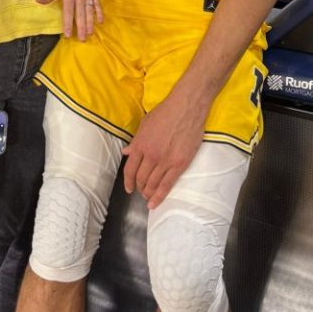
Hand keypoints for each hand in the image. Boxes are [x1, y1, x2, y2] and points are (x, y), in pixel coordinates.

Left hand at [36, 0, 102, 39]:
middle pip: (80, 14)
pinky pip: (98, 5)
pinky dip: (100, 13)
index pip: (68, 12)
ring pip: (90, 12)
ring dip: (90, 23)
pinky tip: (100, 22)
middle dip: (81, 27)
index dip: (67, 24)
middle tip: (82, 39)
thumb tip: (36, 0)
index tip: (68, 35)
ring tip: (90, 33)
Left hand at [122, 95, 207, 209]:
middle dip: (139, 188)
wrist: (186, 107)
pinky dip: (159, 196)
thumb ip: (136, 141)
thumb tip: (126, 152)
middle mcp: (150, 155)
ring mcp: (165, 161)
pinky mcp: (179, 164)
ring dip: (148, 193)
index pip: (130, 169)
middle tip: (141, 191)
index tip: (128, 188)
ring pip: (153, 184)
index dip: (128, 181)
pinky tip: (155, 203)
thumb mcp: (145, 124)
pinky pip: (167, 184)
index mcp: (140, 144)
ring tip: (148, 197)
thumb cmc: (165, 112)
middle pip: (141, 178)